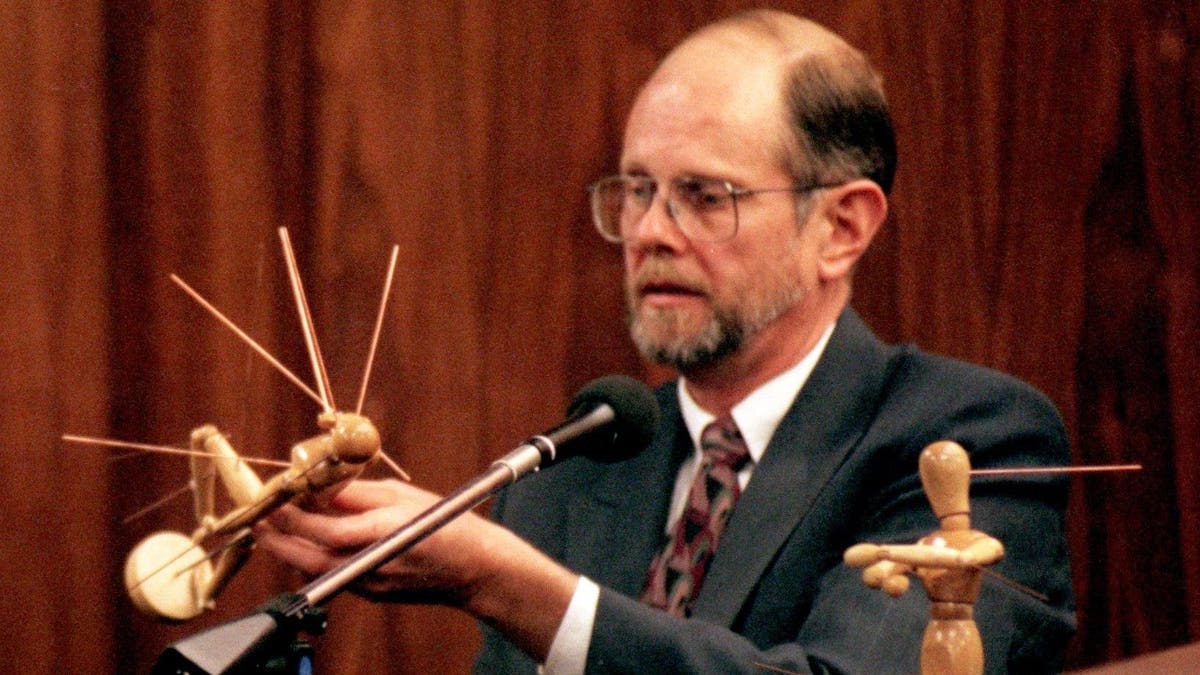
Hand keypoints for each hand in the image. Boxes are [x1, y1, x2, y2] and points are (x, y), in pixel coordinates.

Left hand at [255, 479, 578, 659]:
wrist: (475, 568)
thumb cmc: (445, 523)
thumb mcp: (402, 495)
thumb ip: (356, 494)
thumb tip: (319, 488)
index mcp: (381, 533)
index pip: (321, 527)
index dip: (291, 514)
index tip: (273, 498)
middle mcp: (370, 563)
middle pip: (307, 556)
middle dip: (276, 539)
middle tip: (257, 520)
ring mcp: (369, 584)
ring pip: (315, 569)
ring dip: (290, 549)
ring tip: (274, 529)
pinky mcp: (370, 593)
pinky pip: (331, 575)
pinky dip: (313, 558)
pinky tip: (309, 542)